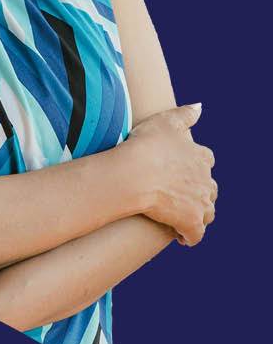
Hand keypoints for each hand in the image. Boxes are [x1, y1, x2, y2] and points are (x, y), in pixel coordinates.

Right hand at [125, 103, 216, 245]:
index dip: (195, 166)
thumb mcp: (164, 121)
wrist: (133, 175)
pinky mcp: (191, 221)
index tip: (182, 170)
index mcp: (201, 156)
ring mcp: (200, 202)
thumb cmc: (145, 146)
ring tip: (181, 217)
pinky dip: (190, 236)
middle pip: (209, 189)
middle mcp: (206, 180)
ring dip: (197, 215)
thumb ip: (184, 114)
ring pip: (206, 212)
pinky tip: (180, 236)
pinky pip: (195, 234)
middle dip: (199, 193)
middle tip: (181, 195)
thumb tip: (200, 107)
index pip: (207, 161)